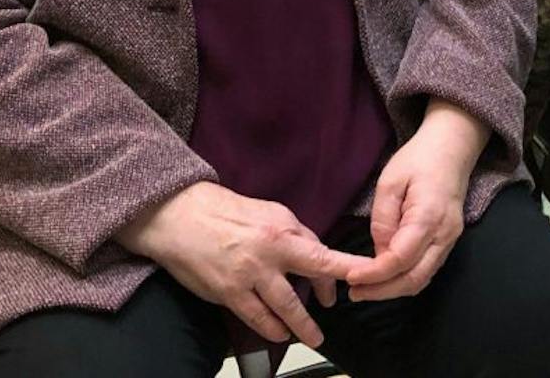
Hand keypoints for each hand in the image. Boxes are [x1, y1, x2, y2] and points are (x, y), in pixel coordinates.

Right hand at [115, 182, 371, 347]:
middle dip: (328, 296)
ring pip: (284, 307)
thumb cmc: (226, 212)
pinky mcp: (229, 293)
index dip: (346, 266)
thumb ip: (296, 234)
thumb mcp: (269, 212)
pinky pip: (256, 318)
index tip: (367, 275)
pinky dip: (271, 328)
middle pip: (310, 276)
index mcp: (282, 229)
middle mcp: (270, 252)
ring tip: (312, 337)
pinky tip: (279, 332)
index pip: (322, 251)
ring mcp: (249, 275)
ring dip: (301, 325)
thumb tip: (318, 254)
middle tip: (334, 309)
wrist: (182, 217)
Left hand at [345, 100, 488, 301]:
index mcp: (428, 217)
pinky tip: (385, 278)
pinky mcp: (448, 241)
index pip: (400, 259)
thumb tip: (378, 252)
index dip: (374, 274)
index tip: (350, 278)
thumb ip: (382, 219)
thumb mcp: (390, 181)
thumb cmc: (419, 159)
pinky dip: (405, 280)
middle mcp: (444, 235)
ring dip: (393, 290)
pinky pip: (427, 270)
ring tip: (364, 289)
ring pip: (422, 279)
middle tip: (354, 293)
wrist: (452, 148)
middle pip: (414, 279)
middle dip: (382, 292)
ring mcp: (450, 240)